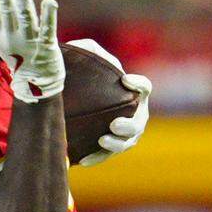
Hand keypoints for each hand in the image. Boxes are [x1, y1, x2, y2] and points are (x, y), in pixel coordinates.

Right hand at [0, 0, 63, 102]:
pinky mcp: (47, 47)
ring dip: (22, 4)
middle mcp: (13, 38)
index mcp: (1, 33)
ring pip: (25, 21)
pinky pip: (48, 31)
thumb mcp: (1, 34)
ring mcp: (30, 43)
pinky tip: (50, 2)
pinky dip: (49, 17)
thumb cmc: (17, 53)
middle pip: (7, 12)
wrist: (34, 84)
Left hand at [65, 39, 151, 165]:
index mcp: (133, 92)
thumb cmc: (80, 71)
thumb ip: (90, 51)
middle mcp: (133, 114)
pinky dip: (95, 158)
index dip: (139, 85)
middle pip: (138, 122)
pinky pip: (104, 156)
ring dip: (116, 144)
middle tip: (115, 124)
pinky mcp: (106, 147)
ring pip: (126, 143)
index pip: (144, 87)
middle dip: (129, 126)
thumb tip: (95, 57)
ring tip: (102, 140)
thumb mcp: (82, 54)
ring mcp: (122, 133)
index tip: (125, 80)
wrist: (67, 96)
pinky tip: (81, 161)